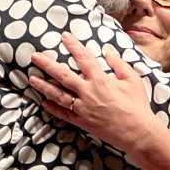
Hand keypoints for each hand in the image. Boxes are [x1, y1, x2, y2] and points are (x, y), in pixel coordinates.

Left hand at [29, 32, 158, 151]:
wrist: (137, 132)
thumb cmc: (137, 106)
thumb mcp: (133, 80)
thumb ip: (119, 65)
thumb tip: (108, 53)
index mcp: (101, 80)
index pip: (83, 58)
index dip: (73, 45)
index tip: (64, 36)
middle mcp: (88, 93)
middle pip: (63, 75)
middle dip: (47, 64)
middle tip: (35, 57)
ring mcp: (83, 109)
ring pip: (58, 95)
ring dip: (43, 86)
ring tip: (32, 79)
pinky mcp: (82, 122)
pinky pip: (63, 114)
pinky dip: (52, 108)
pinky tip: (44, 102)